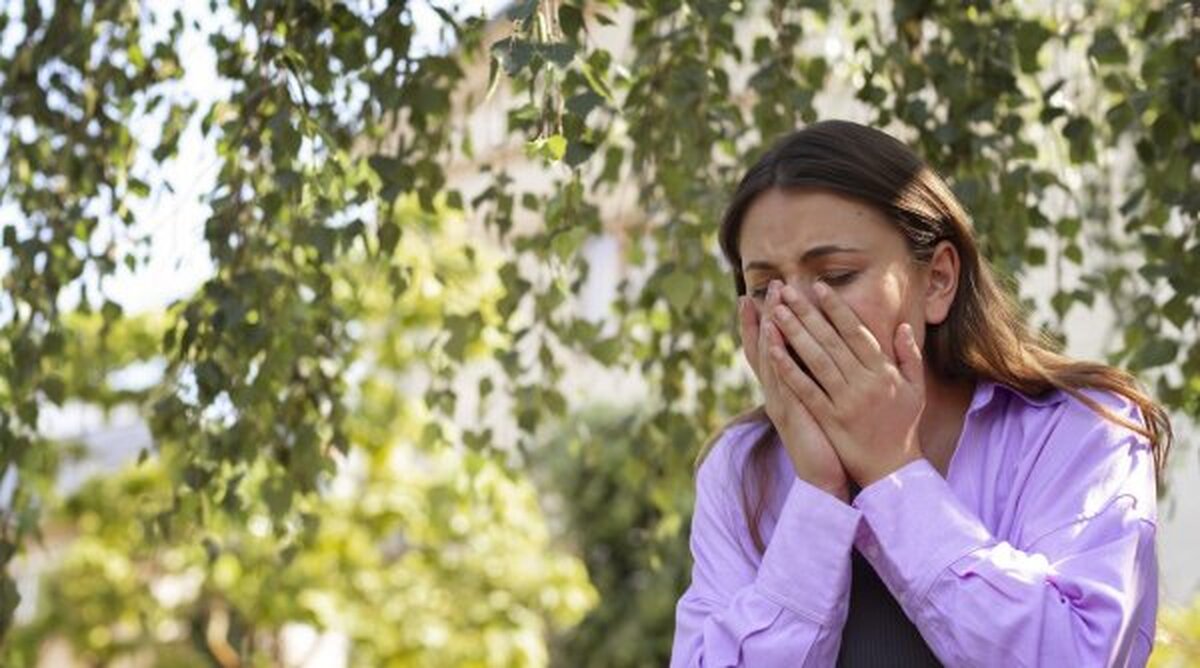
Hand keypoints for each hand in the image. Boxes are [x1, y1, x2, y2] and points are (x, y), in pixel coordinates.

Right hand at [740, 281, 848, 500]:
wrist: (823, 477)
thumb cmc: (826, 441)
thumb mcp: (820, 403)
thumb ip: (819, 379)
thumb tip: (825, 353)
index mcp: (787, 387)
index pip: (772, 348)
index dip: (764, 323)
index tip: (761, 296)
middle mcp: (778, 390)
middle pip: (764, 347)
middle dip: (765, 316)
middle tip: (767, 287)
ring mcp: (780, 400)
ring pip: (769, 359)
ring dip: (768, 329)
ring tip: (768, 302)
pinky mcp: (789, 412)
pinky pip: (780, 381)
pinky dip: (774, 358)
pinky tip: (772, 339)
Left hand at [767, 281, 924, 486]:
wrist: (893, 469)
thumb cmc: (903, 425)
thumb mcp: (915, 389)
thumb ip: (909, 356)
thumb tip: (902, 326)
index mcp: (882, 372)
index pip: (856, 333)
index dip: (836, 308)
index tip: (818, 287)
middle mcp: (864, 383)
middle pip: (831, 341)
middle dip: (807, 313)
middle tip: (787, 291)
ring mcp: (846, 401)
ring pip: (816, 361)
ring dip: (794, 334)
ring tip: (776, 312)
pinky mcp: (830, 419)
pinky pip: (806, 390)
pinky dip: (788, 369)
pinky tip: (772, 351)